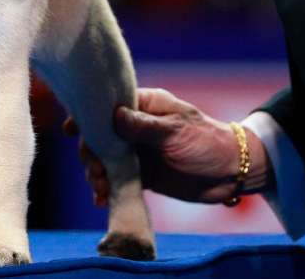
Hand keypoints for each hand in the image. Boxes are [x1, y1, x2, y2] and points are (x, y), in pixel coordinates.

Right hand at [64, 88, 271, 205]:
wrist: (232, 172)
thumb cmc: (208, 142)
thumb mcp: (177, 130)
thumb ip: (144, 125)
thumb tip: (114, 116)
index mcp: (145, 105)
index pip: (108, 105)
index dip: (87, 116)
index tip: (71, 130)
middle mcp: (136, 126)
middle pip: (101, 135)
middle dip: (92, 153)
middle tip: (94, 170)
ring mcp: (137, 150)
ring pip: (105, 159)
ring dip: (97, 173)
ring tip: (100, 188)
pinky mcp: (141, 173)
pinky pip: (116, 179)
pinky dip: (107, 188)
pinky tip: (102, 198)